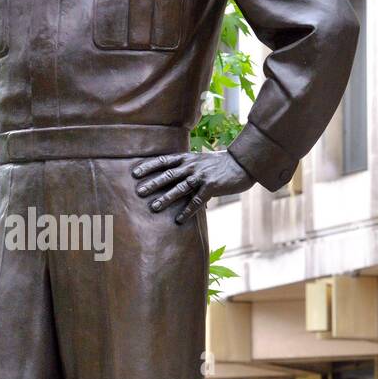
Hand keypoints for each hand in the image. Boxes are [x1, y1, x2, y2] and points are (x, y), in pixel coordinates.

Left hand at [132, 150, 252, 223]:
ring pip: (180, 188)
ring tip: (153, 207)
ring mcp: (202, 176)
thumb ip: (186, 166)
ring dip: (166, 198)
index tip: (134, 173)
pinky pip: (197, 201)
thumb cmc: (220, 164)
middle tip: (138, 192)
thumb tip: (172, 175)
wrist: (242, 163)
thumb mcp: (201, 159)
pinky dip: (188, 211)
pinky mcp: (212, 186)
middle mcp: (192, 166)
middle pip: (168, 175)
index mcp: (187, 159)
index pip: (164, 161)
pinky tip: (179, 220)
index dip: (148, 166)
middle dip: (152, 183)